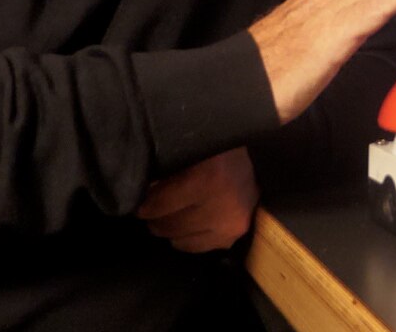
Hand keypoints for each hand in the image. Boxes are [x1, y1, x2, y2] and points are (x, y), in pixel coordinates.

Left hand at [136, 147, 258, 252]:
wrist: (257, 156)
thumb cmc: (219, 148)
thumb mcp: (191, 152)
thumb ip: (166, 174)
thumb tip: (142, 195)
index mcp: (209, 180)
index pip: (162, 204)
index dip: (145, 205)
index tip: (138, 203)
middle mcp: (223, 207)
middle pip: (171, 225)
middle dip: (155, 218)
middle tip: (149, 211)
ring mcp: (232, 224)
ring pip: (182, 241)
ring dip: (170, 230)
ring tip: (167, 217)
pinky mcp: (236, 234)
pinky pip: (199, 247)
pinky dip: (187, 238)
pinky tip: (186, 225)